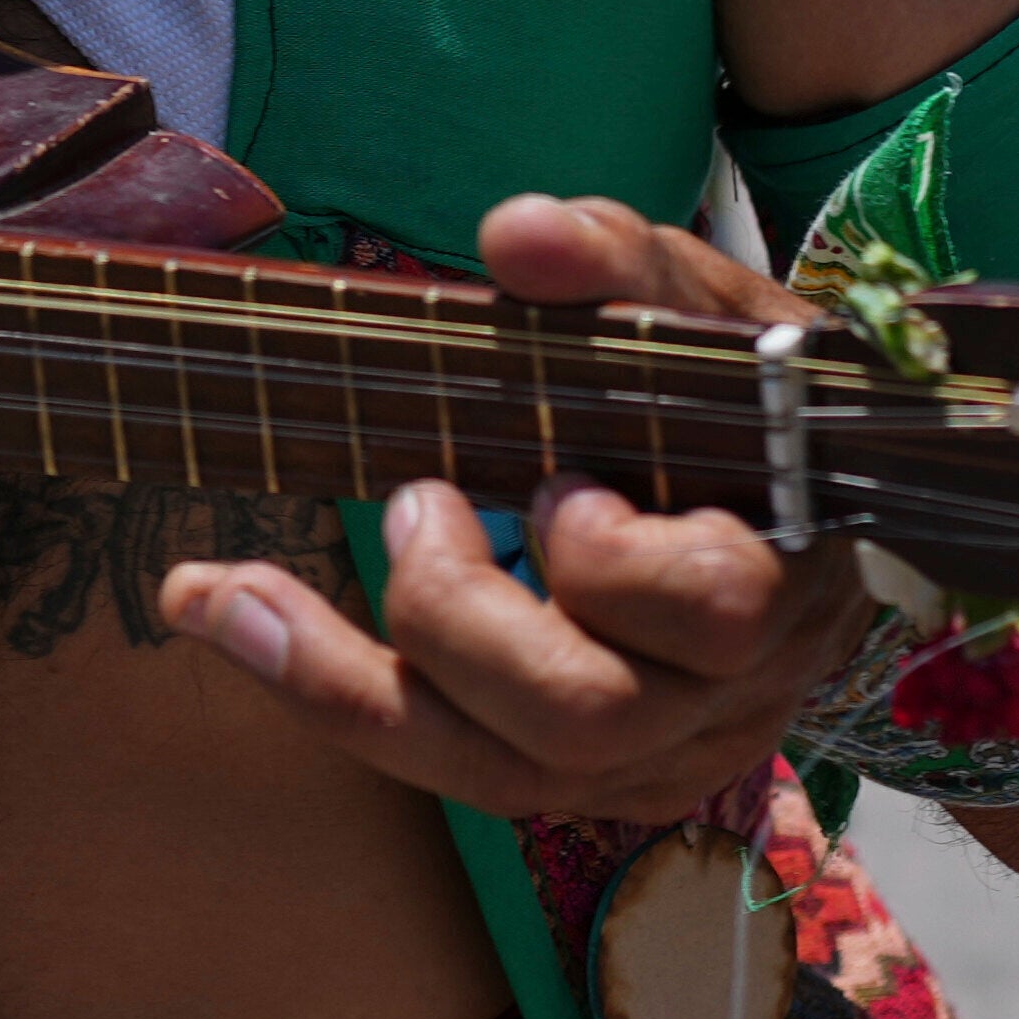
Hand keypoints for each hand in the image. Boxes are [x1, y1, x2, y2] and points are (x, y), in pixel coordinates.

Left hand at [154, 197, 871, 826]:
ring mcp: (653, 755)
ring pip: (499, 775)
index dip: (614, 560)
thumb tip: (518, 237)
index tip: (557, 481)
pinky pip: (447, 770)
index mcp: (784, 577)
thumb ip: (621, 266)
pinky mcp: (579, 781)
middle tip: (414, 502)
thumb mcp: (704, 313)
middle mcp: (725, 700)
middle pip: (584, 716)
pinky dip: (323, 693)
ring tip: (256, 585)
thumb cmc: (746, 403)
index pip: (711, 607)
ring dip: (353, 677)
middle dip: (460, 616)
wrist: (796, 502)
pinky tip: (222, 611)